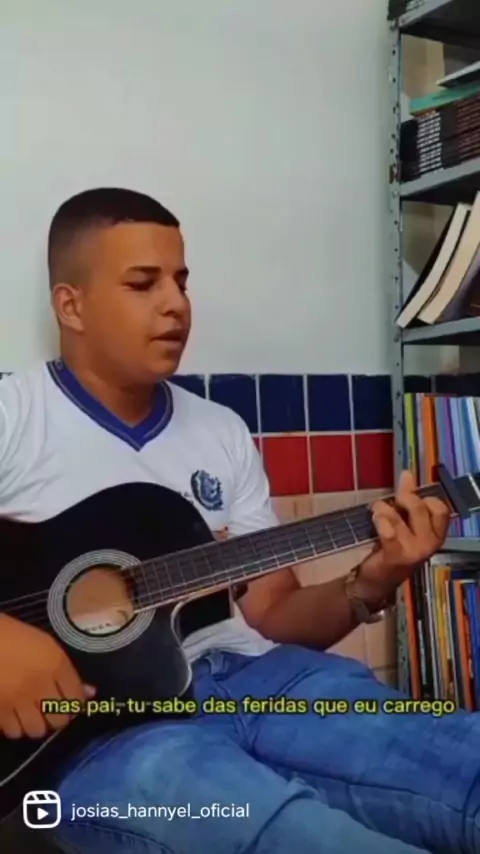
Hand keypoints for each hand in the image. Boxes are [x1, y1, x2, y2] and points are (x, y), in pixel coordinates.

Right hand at [0, 613, 94, 738]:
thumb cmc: (15, 636)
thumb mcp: (47, 646)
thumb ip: (67, 671)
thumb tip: (90, 693)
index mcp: (55, 665)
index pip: (76, 698)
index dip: (76, 704)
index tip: (70, 703)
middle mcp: (40, 685)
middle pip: (59, 720)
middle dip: (58, 717)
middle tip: (51, 710)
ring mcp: (17, 700)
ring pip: (37, 730)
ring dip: (36, 724)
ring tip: (31, 714)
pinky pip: (13, 731)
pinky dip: (15, 726)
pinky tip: (13, 715)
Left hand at [357, 470, 449, 599]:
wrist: (375, 581)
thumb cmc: (391, 548)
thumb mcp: (403, 523)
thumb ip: (408, 499)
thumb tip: (407, 474)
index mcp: (435, 534)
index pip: (441, 509)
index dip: (424, 497)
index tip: (408, 495)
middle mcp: (429, 543)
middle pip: (422, 508)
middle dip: (405, 498)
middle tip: (393, 501)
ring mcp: (415, 551)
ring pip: (403, 517)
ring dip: (385, 509)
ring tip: (377, 510)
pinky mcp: (396, 556)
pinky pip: (389, 532)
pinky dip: (380, 521)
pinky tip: (375, 519)